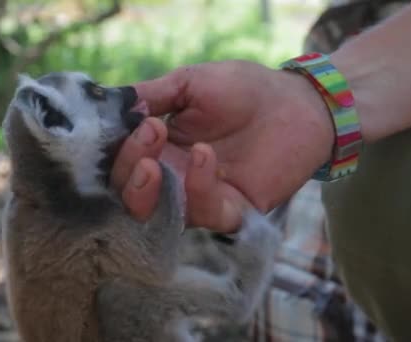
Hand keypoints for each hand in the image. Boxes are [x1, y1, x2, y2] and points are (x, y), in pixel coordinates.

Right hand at [111, 61, 334, 232]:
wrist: (295, 102)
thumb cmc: (242, 88)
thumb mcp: (189, 83)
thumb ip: (152, 95)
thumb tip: (115, 106)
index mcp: (156, 149)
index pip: (119, 162)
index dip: (117, 149)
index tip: (138, 120)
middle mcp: (170, 178)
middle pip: (127, 194)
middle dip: (127, 170)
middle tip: (148, 136)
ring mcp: (196, 197)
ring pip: (154, 215)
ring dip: (147, 189)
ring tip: (155, 158)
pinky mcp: (229, 211)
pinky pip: (203, 213)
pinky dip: (197, 186)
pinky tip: (204, 154)